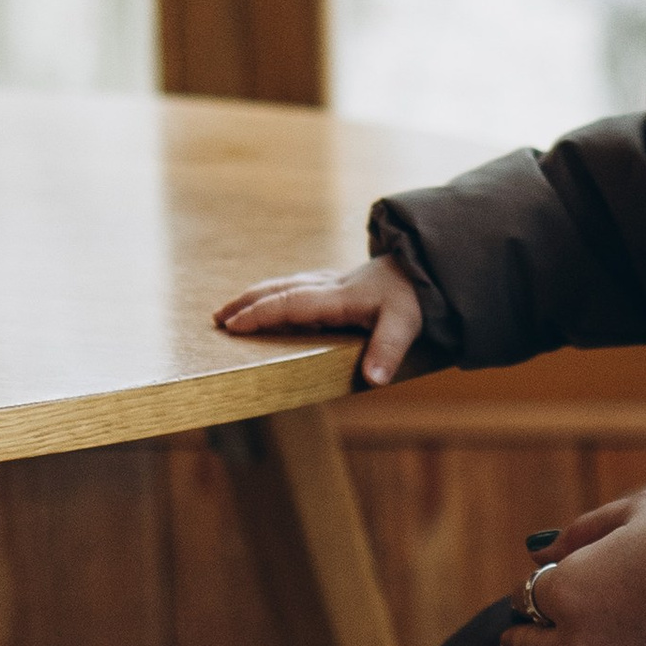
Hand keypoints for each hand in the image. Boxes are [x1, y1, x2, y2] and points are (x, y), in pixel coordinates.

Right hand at [215, 257, 423, 388]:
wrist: (428, 265)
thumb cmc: (414, 297)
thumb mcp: (406, 325)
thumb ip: (387, 351)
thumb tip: (373, 380)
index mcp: (339, 297)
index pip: (291, 304)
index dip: (261, 314)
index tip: (232, 325)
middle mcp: (329, 287)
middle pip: (279, 290)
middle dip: (246, 304)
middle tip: (217, 319)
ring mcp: (330, 282)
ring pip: (284, 285)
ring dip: (255, 297)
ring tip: (230, 311)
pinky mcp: (336, 283)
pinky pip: (295, 286)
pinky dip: (273, 294)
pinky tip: (267, 303)